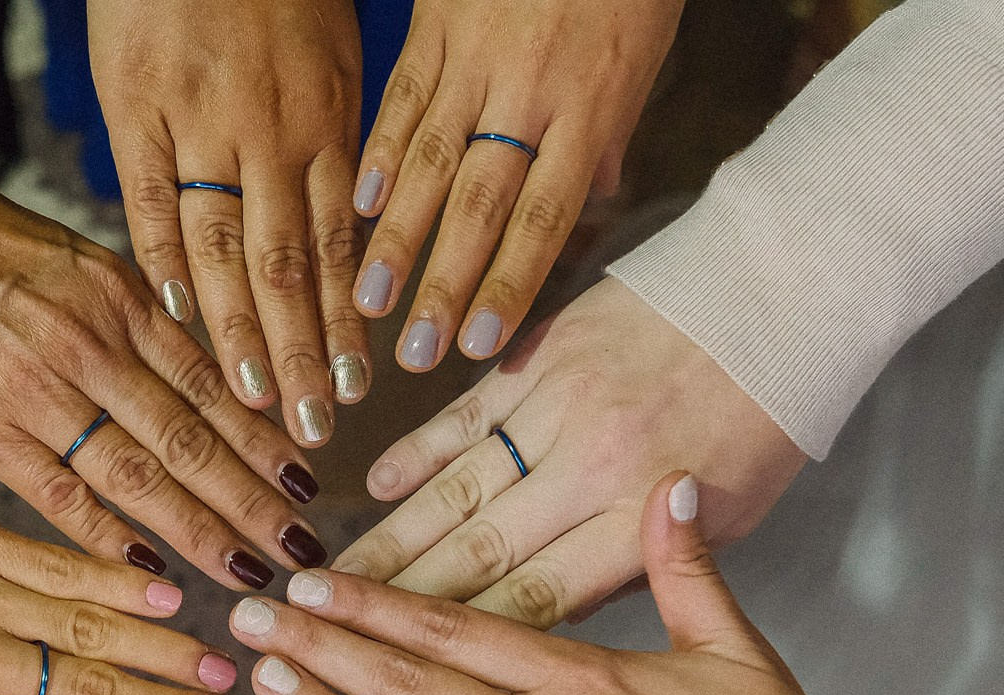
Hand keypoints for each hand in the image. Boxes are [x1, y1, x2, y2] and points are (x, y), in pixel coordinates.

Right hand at [0, 94, 331, 590]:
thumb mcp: (63, 254)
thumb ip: (123, 314)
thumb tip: (179, 362)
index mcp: (118, 295)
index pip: (215, 380)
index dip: (267, 440)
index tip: (311, 486)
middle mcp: (92, 341)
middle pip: (196, 437)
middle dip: (257, 502)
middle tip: (306, 553)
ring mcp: (38, 387)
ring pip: (141, 473)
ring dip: (201, 530)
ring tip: (250, 574)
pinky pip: (59, 493)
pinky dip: (106, 537)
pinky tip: (150, 572)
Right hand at [91, 0, 367, 442]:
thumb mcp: (332, 54)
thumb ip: (338, 146)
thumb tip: (368, 230)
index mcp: (324, 120)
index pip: (339, 246)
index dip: (347, 325)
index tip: (357, 392)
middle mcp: (268, 130)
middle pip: (289, 265)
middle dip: (303, 356)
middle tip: (315, 433)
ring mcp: (198, 120)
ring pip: (224, 247)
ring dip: (241, 333)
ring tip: (256, 402)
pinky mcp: (132, 105)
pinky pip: (147, 198)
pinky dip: (163, 261)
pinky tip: (180, 318)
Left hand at [230, 474, 931, 694]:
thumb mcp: (738, 650)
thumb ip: (685, 568)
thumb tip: (672, 484)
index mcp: (582, 676)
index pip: (450, 627)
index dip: (368, 605)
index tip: (305, 585)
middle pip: (407, 684)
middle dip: (318, 650)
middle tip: (245, 624)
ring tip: (267, 687)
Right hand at [335, 278, 804, 625]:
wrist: (783, 290)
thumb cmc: (766, 420)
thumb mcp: (732, 519)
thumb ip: (644, 571)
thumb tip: (555, 616)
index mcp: (641, 519)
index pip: (534, 600)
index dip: (464, 644)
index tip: (408, 679)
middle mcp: (591, 466)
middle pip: (478, 551)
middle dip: (399, 604)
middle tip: (331, 640)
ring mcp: (559, 405)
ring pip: (457, 488)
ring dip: (391, 538)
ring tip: (333, 581)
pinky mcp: (542, 352)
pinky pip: (466, 412)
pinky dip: (418, 450)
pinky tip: (374, 485)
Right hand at [354, 1, 682, 369]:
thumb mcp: (646, 52)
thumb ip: (613, 130)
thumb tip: (599, 198)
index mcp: (589, 103)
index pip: (545, 214)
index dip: (511, 282)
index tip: (479, 340)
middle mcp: (528, 90)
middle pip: (480, 204)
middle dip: (444, 284)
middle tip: (413, 352)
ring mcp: (475, 57)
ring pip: (429, 162)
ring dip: (396, 238)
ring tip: (368, 301)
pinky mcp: (436, 25)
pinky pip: (402, 99)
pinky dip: (378, 156)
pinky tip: (357, 207)